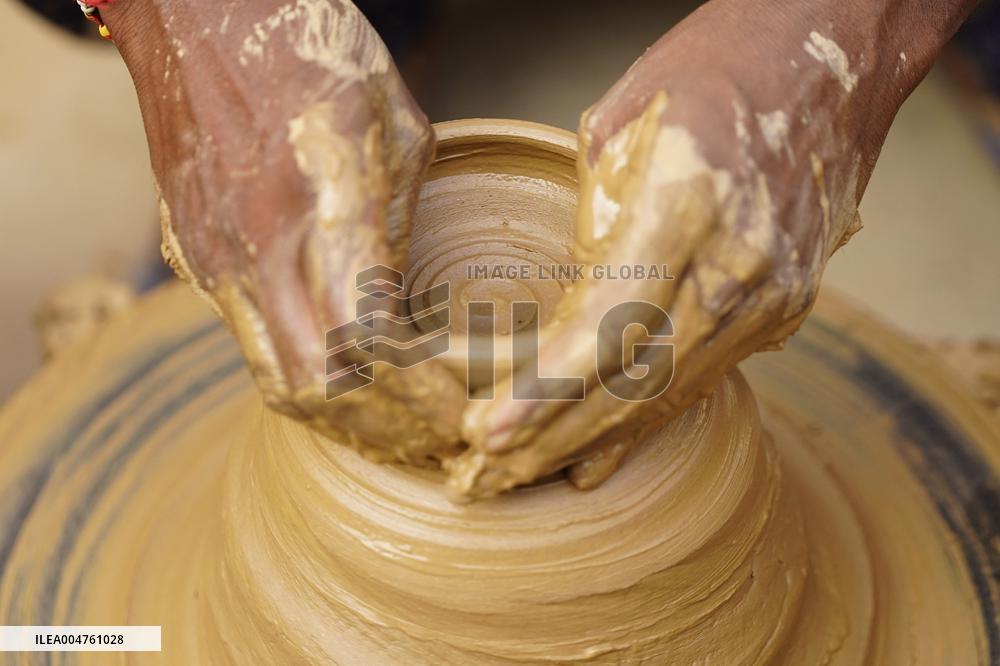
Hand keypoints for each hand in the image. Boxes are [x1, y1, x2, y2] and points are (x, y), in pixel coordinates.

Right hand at [103, 0, 464, 464]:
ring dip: (344, 417)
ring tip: (398, 424)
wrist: (202, 14)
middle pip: (320, 390)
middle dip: (388, 428)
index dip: (423, 399)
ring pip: (277, 382)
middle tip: (440, 438)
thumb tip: (413, 299)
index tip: (467, 414)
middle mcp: (259, 247)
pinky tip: (344, 379)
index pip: (372, 345)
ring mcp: (214, 258)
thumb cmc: (314, 52)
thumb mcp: (396, 128)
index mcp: (324, 204)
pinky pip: (249, 345)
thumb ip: (402, 223)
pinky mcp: (192, 260)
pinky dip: (304, 379)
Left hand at [454, 0, 972, 497]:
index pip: (605, 326)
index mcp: (686, 203)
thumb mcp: (620, 128)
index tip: (486, 433)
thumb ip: (591, 229)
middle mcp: (736, 264)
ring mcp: (771, 294)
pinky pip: (704, 382)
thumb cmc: (710, 73)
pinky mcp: (785, 308)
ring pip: (667, 395)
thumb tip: (564, 310)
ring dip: (589, 444)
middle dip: (551, 439)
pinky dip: (645, 426)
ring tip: (522, 479)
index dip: (544, 390)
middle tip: (483, 479)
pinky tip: (595, 464)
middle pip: (632, 382)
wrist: (826, 61)